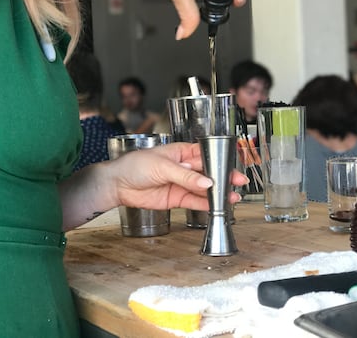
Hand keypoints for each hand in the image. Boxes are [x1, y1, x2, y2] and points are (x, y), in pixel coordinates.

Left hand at [108, 143, 246, 210]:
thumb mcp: (162, 166)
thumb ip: (185, 176)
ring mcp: (181, 184)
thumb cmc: (135, 165)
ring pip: (204, 189)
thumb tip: (206, 183)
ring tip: (232, 197)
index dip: (220, 160)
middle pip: (208, 173)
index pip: (205, 154)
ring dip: (218, 193)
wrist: (117, 184)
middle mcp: (184, 168)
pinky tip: (217, 205)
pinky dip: (206, 204)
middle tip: (239, 182)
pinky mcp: (176, 199)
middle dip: (224, 177)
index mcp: (181, 152)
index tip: (233, 165)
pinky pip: (194, 202)